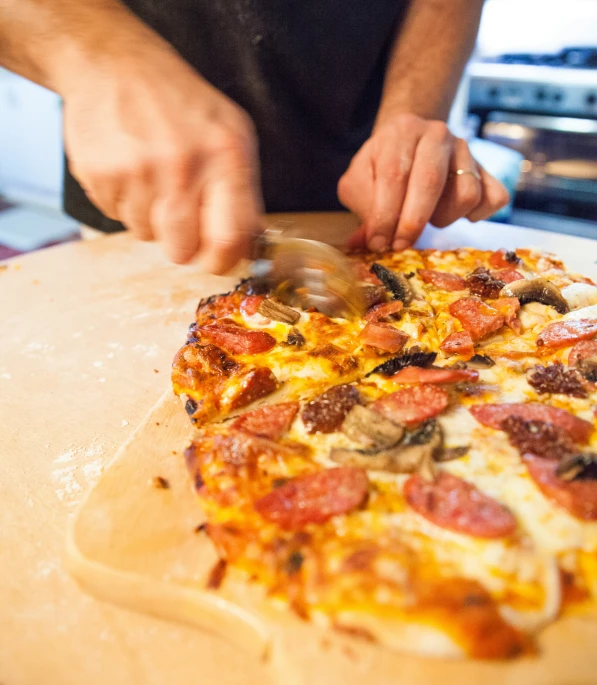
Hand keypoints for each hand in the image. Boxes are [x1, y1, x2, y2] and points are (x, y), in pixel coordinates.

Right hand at [61, 43, 262, 271]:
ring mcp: (138, 173)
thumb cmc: (180, 104)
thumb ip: (243, 191)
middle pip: (183, 252)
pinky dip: (126, 204)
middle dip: (183, 245)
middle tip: (181, 217)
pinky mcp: (102, 177)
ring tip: (152, 177)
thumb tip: (250, 246)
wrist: (113, 64)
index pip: (229, 240)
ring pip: (148, 237)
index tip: (218, 259)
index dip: (223, 261)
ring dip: (152, 219)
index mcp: (225, 157)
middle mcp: (182, 167)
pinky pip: (118, 219)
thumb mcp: (231, 133)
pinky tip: (130, 170)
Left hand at [337, 114, 509, 251]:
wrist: (409, 141)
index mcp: (402, 130)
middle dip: (412, 222)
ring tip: (426, 217)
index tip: (378, 242)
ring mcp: (466, 150)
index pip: (394, 175)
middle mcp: (437, 134)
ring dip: (442, 218)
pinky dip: (476, 216)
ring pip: (466, 194)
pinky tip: (452, 214)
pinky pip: (492, 199)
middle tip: (399, 246)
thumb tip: (362, 242)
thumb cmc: (381, 167)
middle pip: (430, 182)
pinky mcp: (487, 169)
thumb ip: (361, 207)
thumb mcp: (360, 181)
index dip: (384, 214)